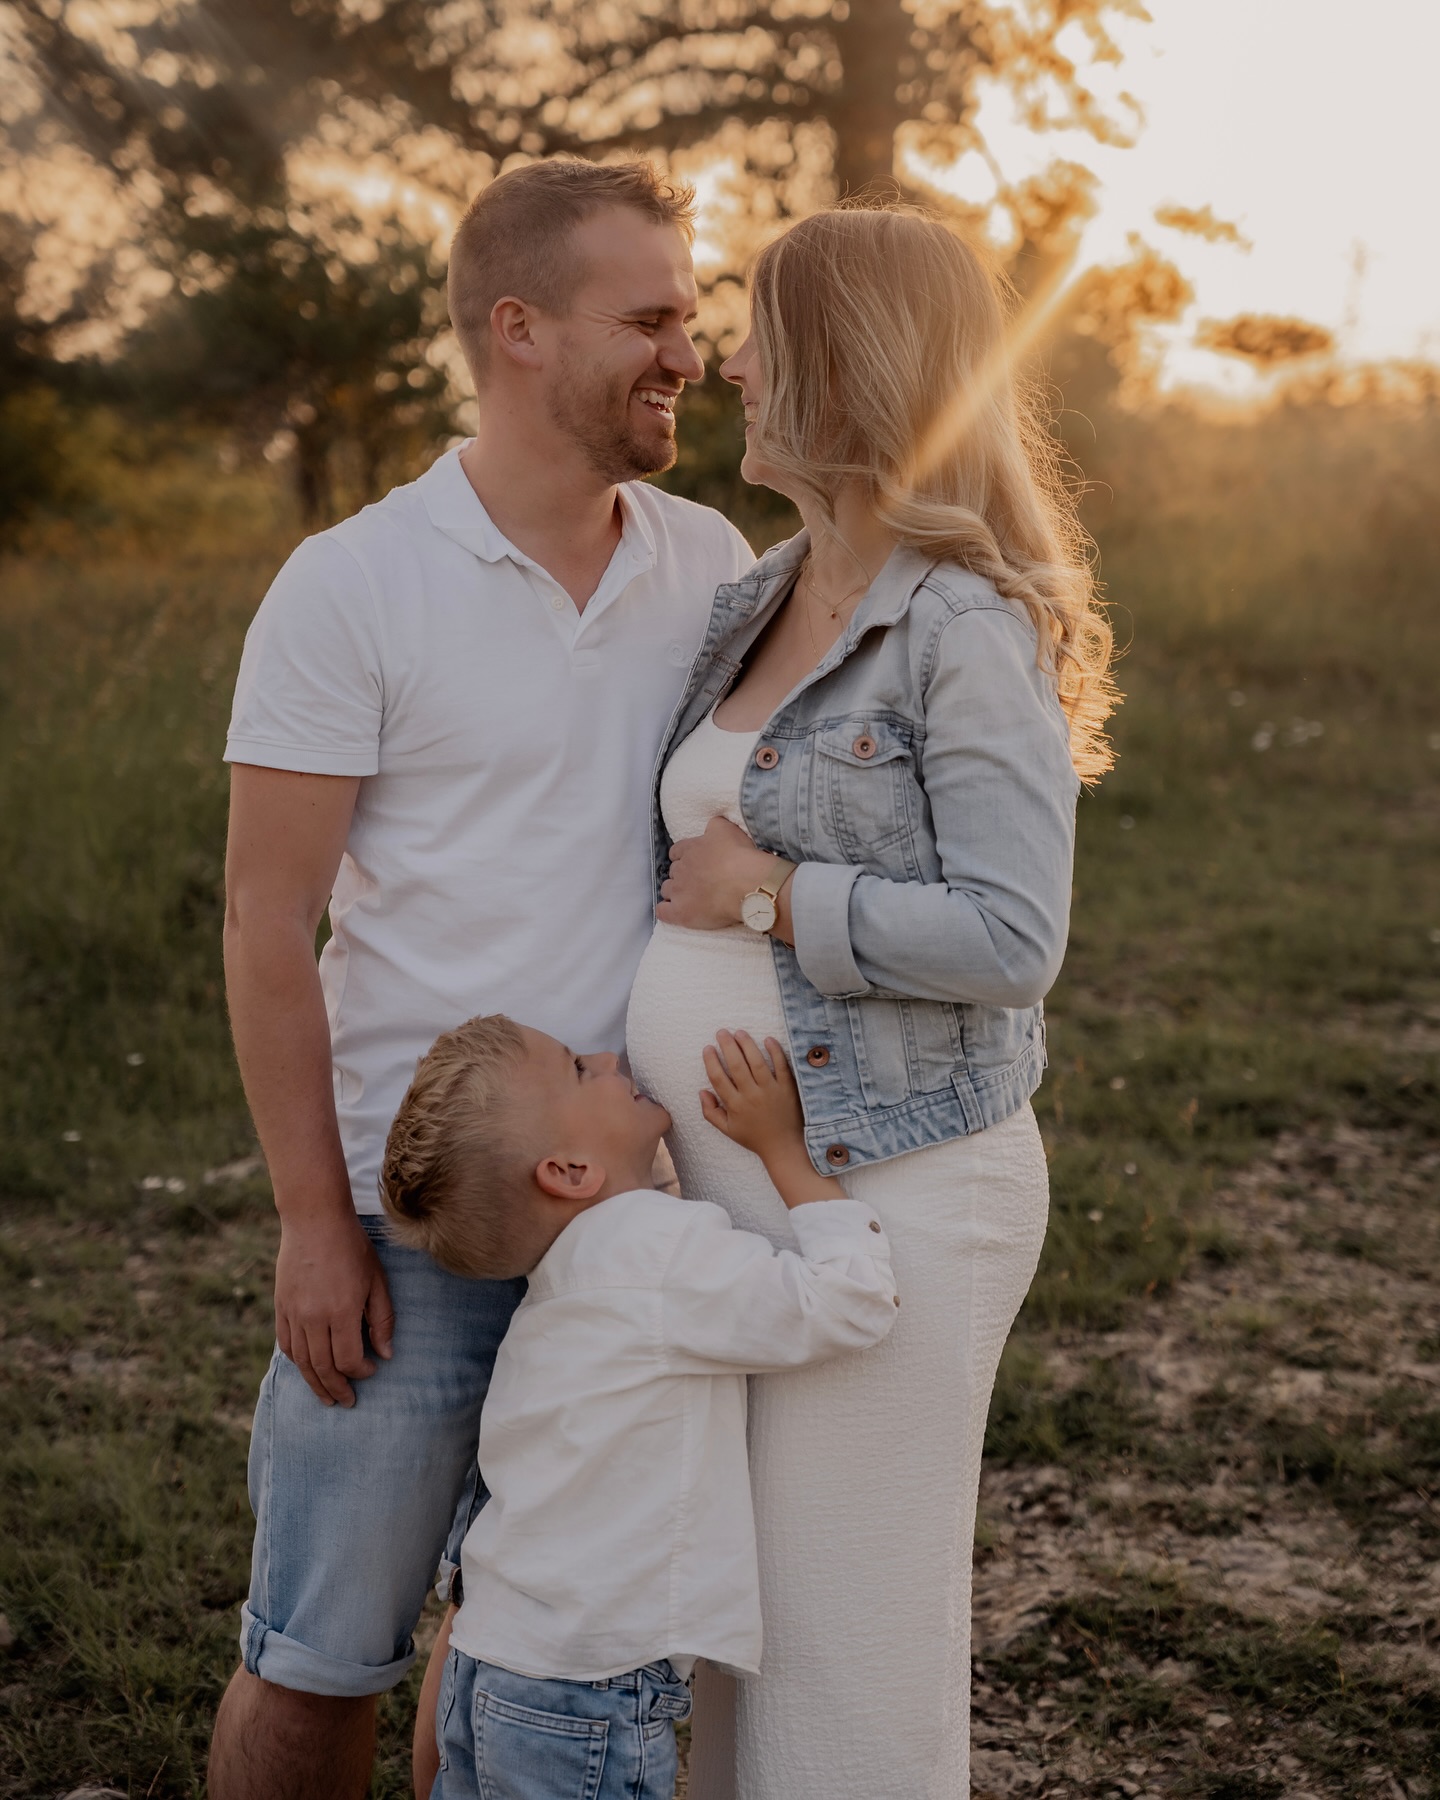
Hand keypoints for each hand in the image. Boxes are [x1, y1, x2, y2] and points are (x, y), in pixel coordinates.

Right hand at [274, 1212, 394, 1406]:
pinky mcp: (281, 1307)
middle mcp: (314, 1317)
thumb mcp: (377, 1280)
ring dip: (315, 1384)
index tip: (371, 1371)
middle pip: (323, 1368)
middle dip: (337, 1389)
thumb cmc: (353, 1247)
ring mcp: (294, 1313)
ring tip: (326, 1397)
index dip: (361, 1373)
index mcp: (341, 1311)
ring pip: (302, 1362)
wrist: (314, 1221)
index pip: (348, 1360)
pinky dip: (297, 1362)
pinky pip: (287, 1344)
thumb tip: (386, 1354)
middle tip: (347, 1402)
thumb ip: (382, 1319)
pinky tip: (308, 1368)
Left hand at [659, 816, 784, 931]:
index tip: (694, 863)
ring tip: (691, 898)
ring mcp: (679, 891)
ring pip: (667, 890)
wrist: (747, 884)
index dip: (684, 858)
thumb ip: (713, 826)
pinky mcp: (680, 913)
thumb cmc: (740, 856)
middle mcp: (680, 869)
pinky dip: (666, 911)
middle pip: (673, 872)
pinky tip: (675, 912)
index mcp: (690, 849)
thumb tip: (709, 829)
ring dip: (675, 892)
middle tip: (699, 882)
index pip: (676, 852)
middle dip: (683, 876)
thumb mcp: (727, 829)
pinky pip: (663, 912)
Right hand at [701, 1031, 839, 1206]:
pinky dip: (775, 1051)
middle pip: (737, 1066)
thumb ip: (710, 1112)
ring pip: (757, 1062)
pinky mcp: (788, 1088)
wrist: (783, 1147)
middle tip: (721, 1032)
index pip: (719, 1078)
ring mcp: (771, 1091)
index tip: (708, 1048)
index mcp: (735, 1106)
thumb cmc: (754, 1137)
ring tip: (739, 1032)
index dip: (711, 1061)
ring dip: (747, 1044)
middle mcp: (752, 1096)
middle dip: (727, 1046)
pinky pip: (782, 1066)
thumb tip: (702, 1091)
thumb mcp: (727, 1129)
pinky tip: (768, 1039)